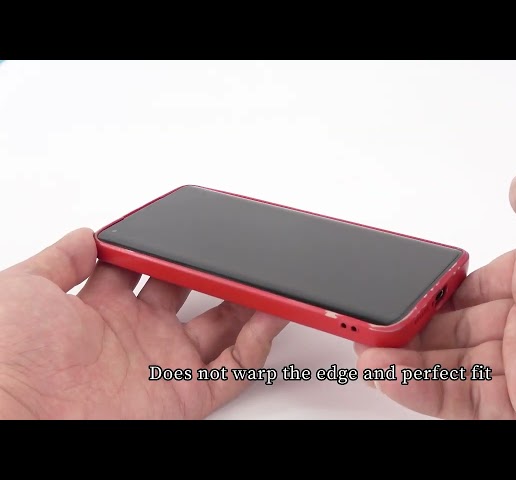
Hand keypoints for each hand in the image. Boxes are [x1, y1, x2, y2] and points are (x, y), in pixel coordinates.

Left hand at [0, 229, 287, 418]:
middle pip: (190, 297)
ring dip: (247, 307)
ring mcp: (163, 364)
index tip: (192, 234)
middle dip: (214, 274)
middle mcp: (137, 335)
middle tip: (234, 255)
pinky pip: (233, 372)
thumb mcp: (24, 287)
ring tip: (266, 281)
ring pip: (221, 332)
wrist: (18, 418)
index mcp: (102, 308)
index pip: (149, 271)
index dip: (172, 252)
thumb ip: (61, 258)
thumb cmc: (9, 357)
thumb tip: (87, 234)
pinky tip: (270, 317)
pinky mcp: (184, 397)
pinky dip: (258, 347)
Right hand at [356, 161, 515, 418]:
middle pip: (453, 332)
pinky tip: (386, 371)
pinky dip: (418, 389)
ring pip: (450, 369)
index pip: (468, 291)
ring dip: (402, 361)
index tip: (397, 292)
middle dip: (407, 328)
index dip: (429, 293)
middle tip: (370, 323)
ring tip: (365, 349)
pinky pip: (462, 401)